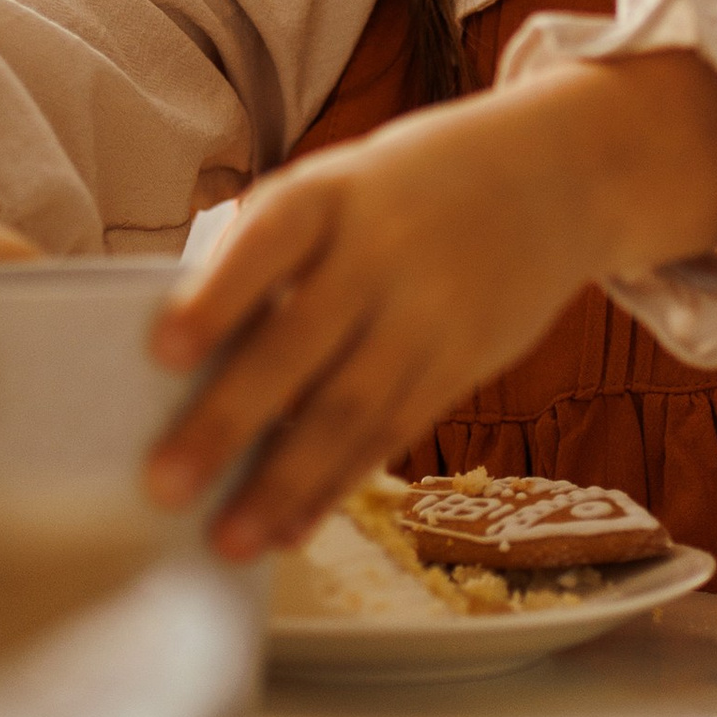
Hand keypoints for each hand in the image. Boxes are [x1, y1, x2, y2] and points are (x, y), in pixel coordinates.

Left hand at [146, 51, 716, 556]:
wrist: (555, 177)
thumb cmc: (404, 188)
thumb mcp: (337, 184)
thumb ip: (267, 253)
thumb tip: (187, 355)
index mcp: (331, 193)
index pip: (268, 244)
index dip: (217, 298)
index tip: (161, 352)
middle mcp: (382, 254)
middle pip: (301, 345)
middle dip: (230, 421)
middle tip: (165, 485)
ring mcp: (428, 315)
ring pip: (350, 409)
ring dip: (283, 483)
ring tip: (226, 539)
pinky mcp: (461, 364)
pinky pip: (391, 435)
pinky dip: (336, 487)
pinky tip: (290, 529)